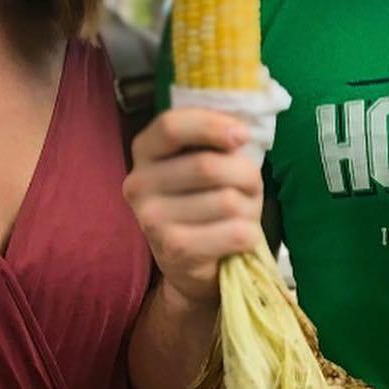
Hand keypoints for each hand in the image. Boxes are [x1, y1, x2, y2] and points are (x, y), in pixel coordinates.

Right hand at [123, 109, 264, 307]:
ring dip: (249, 207)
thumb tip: (238, 133)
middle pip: (208, 166)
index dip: (211, 125)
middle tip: (249, 187)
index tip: (241, 135)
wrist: (190, 263)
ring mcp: (152, 220)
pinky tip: (237, 237)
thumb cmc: (203, 199)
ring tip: (239, 215)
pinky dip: (250, 234)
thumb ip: (213, 140)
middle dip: (245, 175)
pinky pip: (235, 233)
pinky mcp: (175, 251)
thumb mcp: (202, 161)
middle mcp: (138, 185)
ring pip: (227, 201)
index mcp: (144, 152)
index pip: (170, 126)